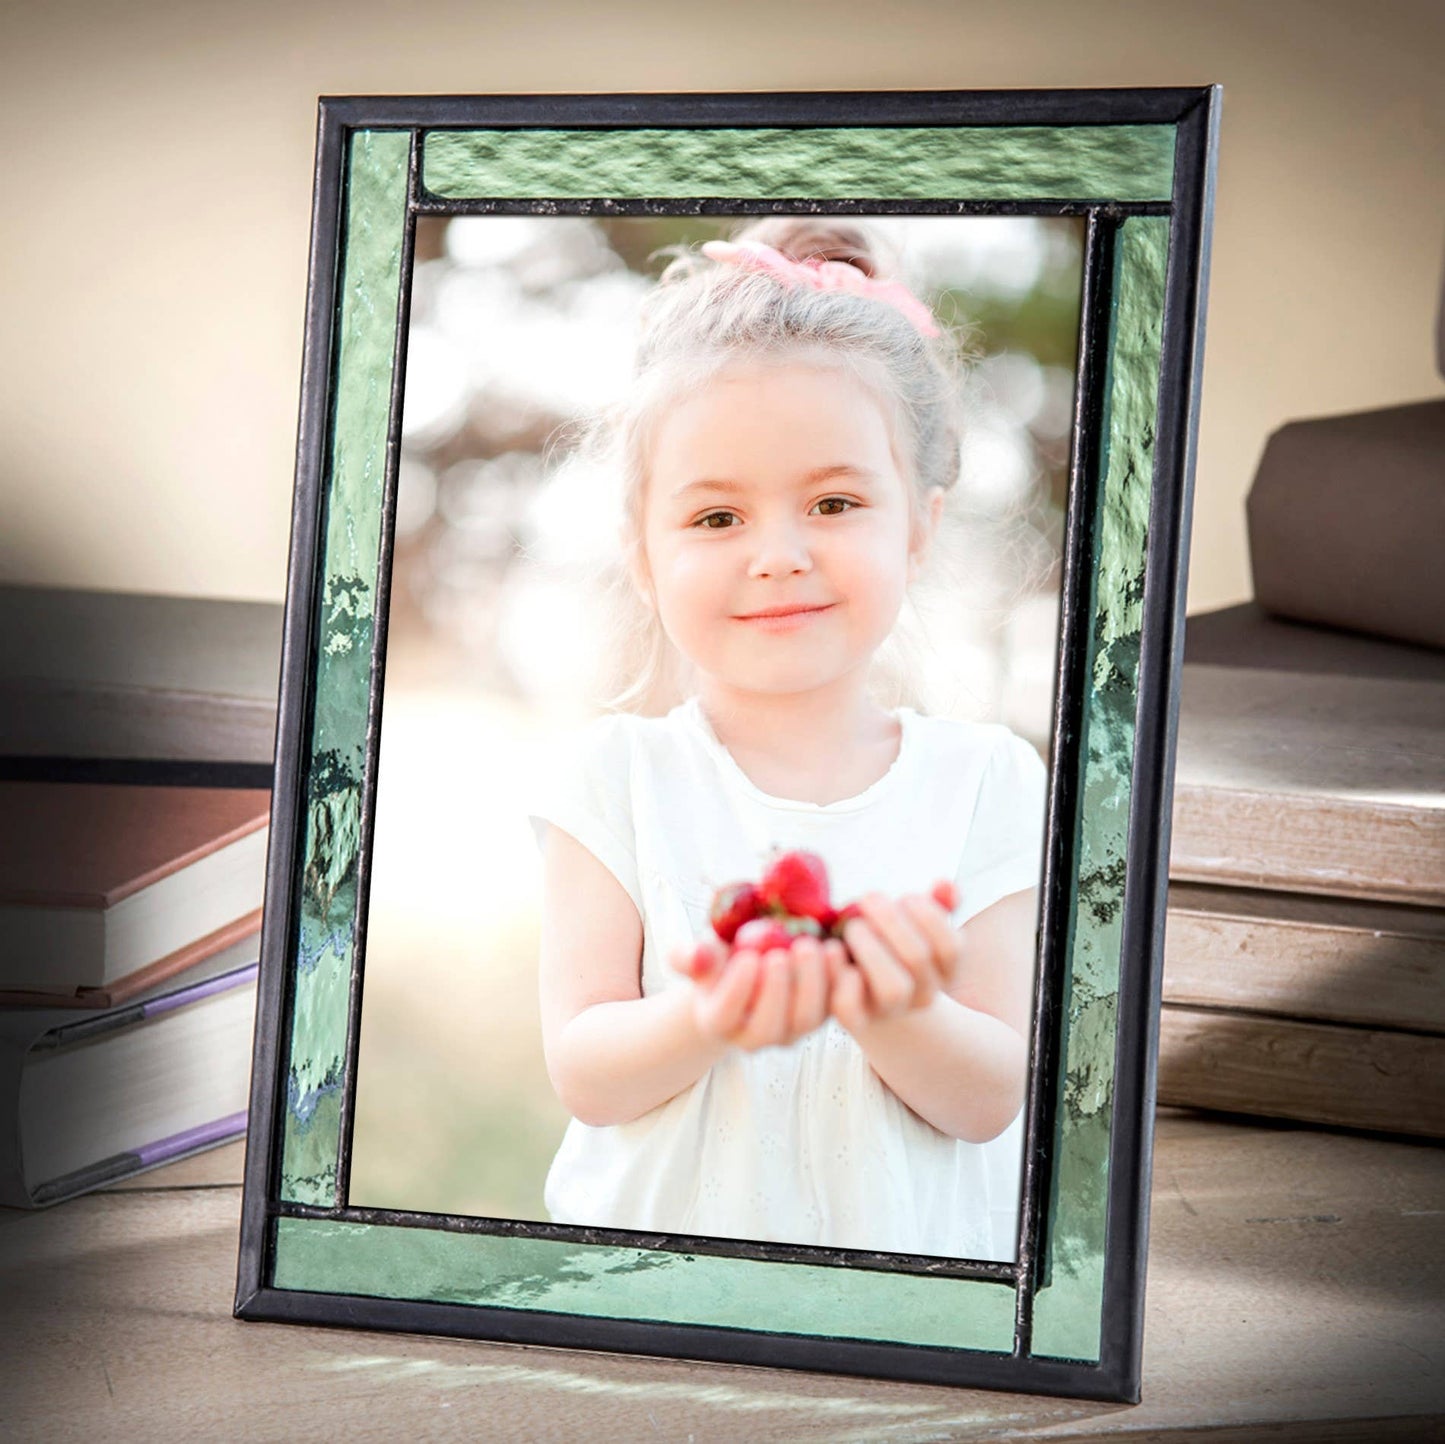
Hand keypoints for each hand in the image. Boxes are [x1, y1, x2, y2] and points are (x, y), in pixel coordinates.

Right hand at [668, 934, 839, 1051]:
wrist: (750, 966)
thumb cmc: (720, 960)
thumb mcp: (701, 954)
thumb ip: (690, 956)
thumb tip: (698, 955)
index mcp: (718, 1022)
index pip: (724, 1016)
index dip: (736, 991)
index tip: (747, 957)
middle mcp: (755, 1037)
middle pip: (768, 1027)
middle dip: (778, 990)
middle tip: (784, 952)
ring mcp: (791, 1030)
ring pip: (806, 1021)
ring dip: (813, 984)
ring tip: (812, 945)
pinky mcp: (821, 1016)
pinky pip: (835, 1009)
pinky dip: (840, 983)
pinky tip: (837, 950)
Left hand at [826, 880, 962, 1034]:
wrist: (866, 989)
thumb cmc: (892, 943)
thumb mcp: (915, 923)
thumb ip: (935, 904)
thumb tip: (945, 885)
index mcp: (944, 971)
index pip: (951, 947)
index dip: (930, 916)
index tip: (906, 897)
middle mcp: (923, 994)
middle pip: (918, 959)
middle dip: (891, 922)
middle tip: (868, 898)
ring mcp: (890, 1010)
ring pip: (893, 989)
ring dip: (871, 950)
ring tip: (853, 925)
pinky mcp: (857, 1020)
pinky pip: (851, 1011)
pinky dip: (842, 981)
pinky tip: (834, 950)